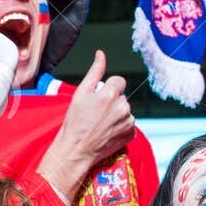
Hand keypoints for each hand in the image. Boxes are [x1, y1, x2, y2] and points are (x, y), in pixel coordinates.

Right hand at [36, 50, 134, 205]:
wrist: (76, 150)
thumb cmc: (74, 123)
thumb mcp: (80, 94)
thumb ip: (94, 72)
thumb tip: (101, 54)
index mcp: (110, 95)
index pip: (119, 81)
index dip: (107, 88)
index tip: (98, 99)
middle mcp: (122, 107)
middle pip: (121, 97)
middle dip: (111, 102)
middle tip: (96, 113)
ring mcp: (128, 122)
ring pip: (125, 110)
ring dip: (116, 114)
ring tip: (100, 124)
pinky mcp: (130, 134)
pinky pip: (129, 124)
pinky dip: (120, 127)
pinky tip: (107, 132)